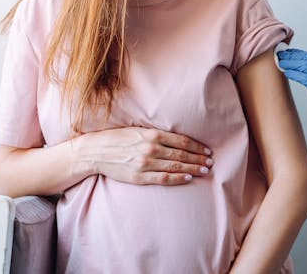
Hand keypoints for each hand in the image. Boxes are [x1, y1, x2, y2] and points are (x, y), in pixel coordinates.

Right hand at [79, 127, 213, 184]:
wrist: (96, 151)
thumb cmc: (118, 139)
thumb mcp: (138, 130)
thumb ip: (157, 134)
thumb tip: (177, 138)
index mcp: (152, 134)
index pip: (182, 141)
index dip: (197, 147)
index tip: (207, 151)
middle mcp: (151, 148)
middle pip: (182, 154)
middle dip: (198, 159)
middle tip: (211, 162)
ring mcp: (145, 163)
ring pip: (175, 166)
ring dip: (192, 168)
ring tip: (204, 170)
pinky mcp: (139, 176)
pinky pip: (163, 178)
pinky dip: (177, 178)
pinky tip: (188, 178)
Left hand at [277, 48, 306, 139]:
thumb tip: (303, 64)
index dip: (299, 53)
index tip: (288, 52)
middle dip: (293, 56)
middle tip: (281, 55)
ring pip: (306, 67)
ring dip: (291, 64)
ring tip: (281, 62)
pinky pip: (306, 79)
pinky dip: (295, 75)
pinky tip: (288, 73)